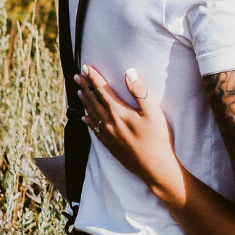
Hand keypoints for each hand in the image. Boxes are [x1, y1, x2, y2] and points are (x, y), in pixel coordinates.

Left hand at [78, 64, 184, 209]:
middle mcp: (109, 122)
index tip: (85, 66)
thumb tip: (129, 72)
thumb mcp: (153, 112)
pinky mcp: (109, 145)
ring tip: (79, 92)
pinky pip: (93, 129)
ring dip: (84, 101)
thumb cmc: (157, 138)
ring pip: (91, 114)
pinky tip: (84, 117)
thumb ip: (139, 91)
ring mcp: (108, 135)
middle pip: (93, 101)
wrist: (154, 167)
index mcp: (118, 112)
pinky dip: (87, 120)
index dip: (93, 77)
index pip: (102, 90)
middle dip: (85, 87)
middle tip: (77, 76)